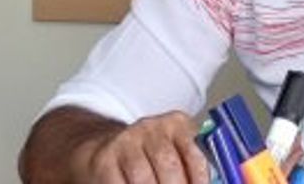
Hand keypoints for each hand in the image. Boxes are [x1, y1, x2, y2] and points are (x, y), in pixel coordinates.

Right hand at [73, 111, 208, 183]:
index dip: (199, 181)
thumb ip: (191, 169)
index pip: (195, 154)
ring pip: (143, 178)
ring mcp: (126, 141)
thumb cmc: (150, 157)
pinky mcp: (104, 159)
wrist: (105, 149)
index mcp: (177, 124)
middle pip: (169, 166)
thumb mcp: (175, 154)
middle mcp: (151, 127)